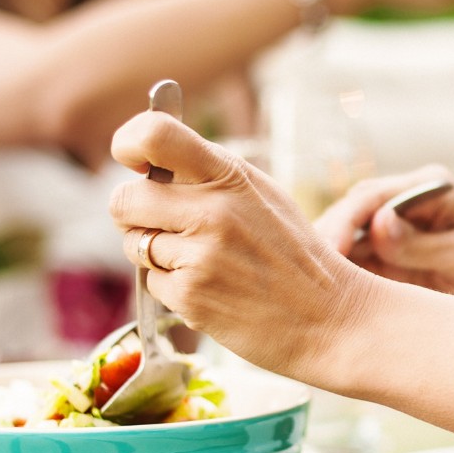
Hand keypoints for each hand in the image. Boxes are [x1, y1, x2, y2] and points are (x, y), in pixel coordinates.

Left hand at [109, 111, 378, 378]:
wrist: (329, 317)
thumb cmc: (293, 254)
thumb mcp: (262, 194)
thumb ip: (209, 174)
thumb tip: (150, 160)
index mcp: (229, 174)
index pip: (153, 134)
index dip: (129, 144)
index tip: (134, 162)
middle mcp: (211, 209)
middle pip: (124, 199)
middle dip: (134, 215)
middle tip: (165, 227)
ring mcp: (200, 254)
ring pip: (133, 244)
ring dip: (155, 255)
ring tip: (204, 263)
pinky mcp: (190, 296)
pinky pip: (150, 283)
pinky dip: (172, 288)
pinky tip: (211, 289)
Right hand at [313, 166, 453, 312]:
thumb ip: (420, 245)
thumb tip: (377, 227)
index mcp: (428, 188)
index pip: (372, 196)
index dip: (344, 222)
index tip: (328, 250)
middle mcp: (404, 202)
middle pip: (349, 214)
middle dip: (324, 243)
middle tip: (304, 277)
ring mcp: (392, 231)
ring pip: (343, 241)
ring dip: (325, 264)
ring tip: (304, 292)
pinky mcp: (385, 260)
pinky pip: (352, 266)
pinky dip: (336, 281)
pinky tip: (319, 300)